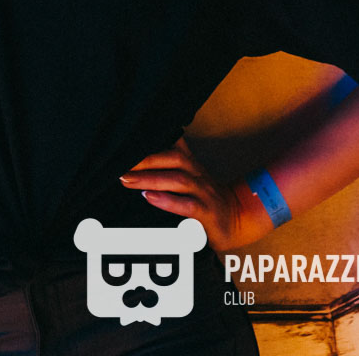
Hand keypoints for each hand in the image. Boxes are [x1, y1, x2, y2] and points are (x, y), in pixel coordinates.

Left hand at [120, 136, 272, 251]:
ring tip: (128, 180)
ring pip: (177, 180)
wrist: (238, 218)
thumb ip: (172, 162)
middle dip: (146, 159)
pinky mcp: (207, 213)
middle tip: (120, 163)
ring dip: (151, 179)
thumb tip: (144, 150)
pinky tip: (150, 198)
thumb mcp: (191, 176)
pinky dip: (167, 200)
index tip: (127, 140)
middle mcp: (197, 174)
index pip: (172, 145)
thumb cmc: (206, 198)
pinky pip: (187, 205)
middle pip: (173, 158)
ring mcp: (203, 193)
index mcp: (191, 165)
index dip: (152, 140)